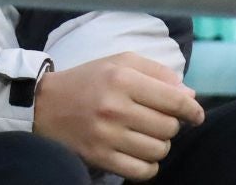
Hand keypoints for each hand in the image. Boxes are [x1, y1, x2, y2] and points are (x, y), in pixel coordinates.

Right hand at [33, 53, 204, 180]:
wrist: (41, 104)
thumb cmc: (86, 82)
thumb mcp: (118, 63)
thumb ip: (156, 73)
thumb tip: (189, 96)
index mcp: (121, 78)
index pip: (175, 101)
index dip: (192, 110)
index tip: (194, 115)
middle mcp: (115, 106)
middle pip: (169, 127)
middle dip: (168, 125)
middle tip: (153, 121)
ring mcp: (106, 134)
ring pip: (159, 150)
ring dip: (157, 145)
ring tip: (143, 136)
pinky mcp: (99, 156)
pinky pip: (143, 171)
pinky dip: (147, 166)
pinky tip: (138, 154)